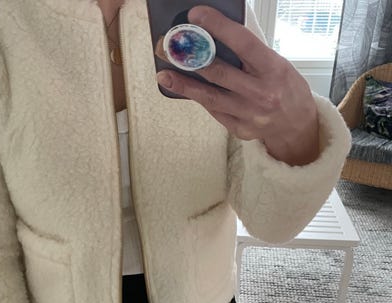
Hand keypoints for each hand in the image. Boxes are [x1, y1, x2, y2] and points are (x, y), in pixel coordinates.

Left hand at [155, 5, 319, 165]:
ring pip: (210, 97)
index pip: (243, 43)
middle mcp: (261, 94)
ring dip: (185, 85)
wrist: (295, 124)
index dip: (219, 28)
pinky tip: (187, 90)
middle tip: (171, 49)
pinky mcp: (239, 129)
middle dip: (192, 59)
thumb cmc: (285, 88)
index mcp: (274, 70)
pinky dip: (200, 99)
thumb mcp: (276, 64)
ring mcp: (249, 115)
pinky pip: (214, 111)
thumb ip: (250, 53)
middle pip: (220, 74)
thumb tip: (218, 35)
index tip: (197, 16)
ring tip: (165, 76)